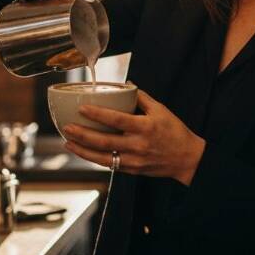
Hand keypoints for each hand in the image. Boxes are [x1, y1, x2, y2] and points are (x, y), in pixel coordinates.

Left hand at [62, 90, 205, 185]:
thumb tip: (126, 84)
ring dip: (82, 150)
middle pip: (104, 141)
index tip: (82, 108)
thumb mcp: (161, 110)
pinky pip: (108, 164)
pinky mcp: (131, 170)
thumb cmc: (175, 132)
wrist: (187, 159)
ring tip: (68, 142)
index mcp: (145, 127)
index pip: (116, 120)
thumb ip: (142, 97)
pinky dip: (94, 158)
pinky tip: (83, 152)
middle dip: (82, 134)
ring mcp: (133, 160)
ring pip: (102, 157)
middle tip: (66, 127)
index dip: (97, 114)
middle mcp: (137, 145)